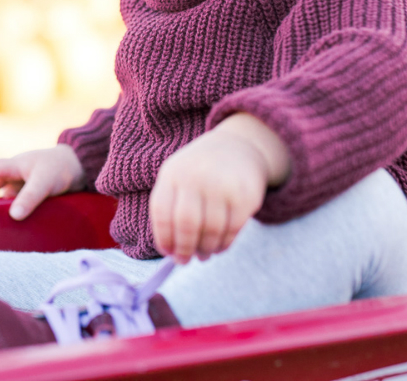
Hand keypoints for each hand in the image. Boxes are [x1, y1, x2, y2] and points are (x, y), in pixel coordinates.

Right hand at [0, 145, 85, 220]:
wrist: (83, 167)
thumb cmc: (61, 168)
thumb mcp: (44, 181)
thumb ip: (30, 197)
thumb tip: (14, 216)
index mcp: (15, 165)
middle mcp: (18, 174)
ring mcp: (26, 185)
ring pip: (9, 199)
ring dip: (4, 210)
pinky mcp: (36, 195)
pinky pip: (21, 205)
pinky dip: (17, 213)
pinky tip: (17, 227)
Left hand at [149, 113, 290, 264]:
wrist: (239, 146)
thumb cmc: (201, 170)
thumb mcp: (178, 177)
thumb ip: (170, 209)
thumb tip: (171, 252)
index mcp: (173, 173)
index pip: (161, 213)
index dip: (163, 238)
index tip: (168, 253)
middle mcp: (196, 176)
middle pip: (186, 224)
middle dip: (184, 248)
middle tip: (185, 260)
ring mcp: (222, 184)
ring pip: (211, 230)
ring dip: (205, 249)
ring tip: (204, 254)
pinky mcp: (245, 195)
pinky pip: (232, 229)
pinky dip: (224, 244)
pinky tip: (219, 247)